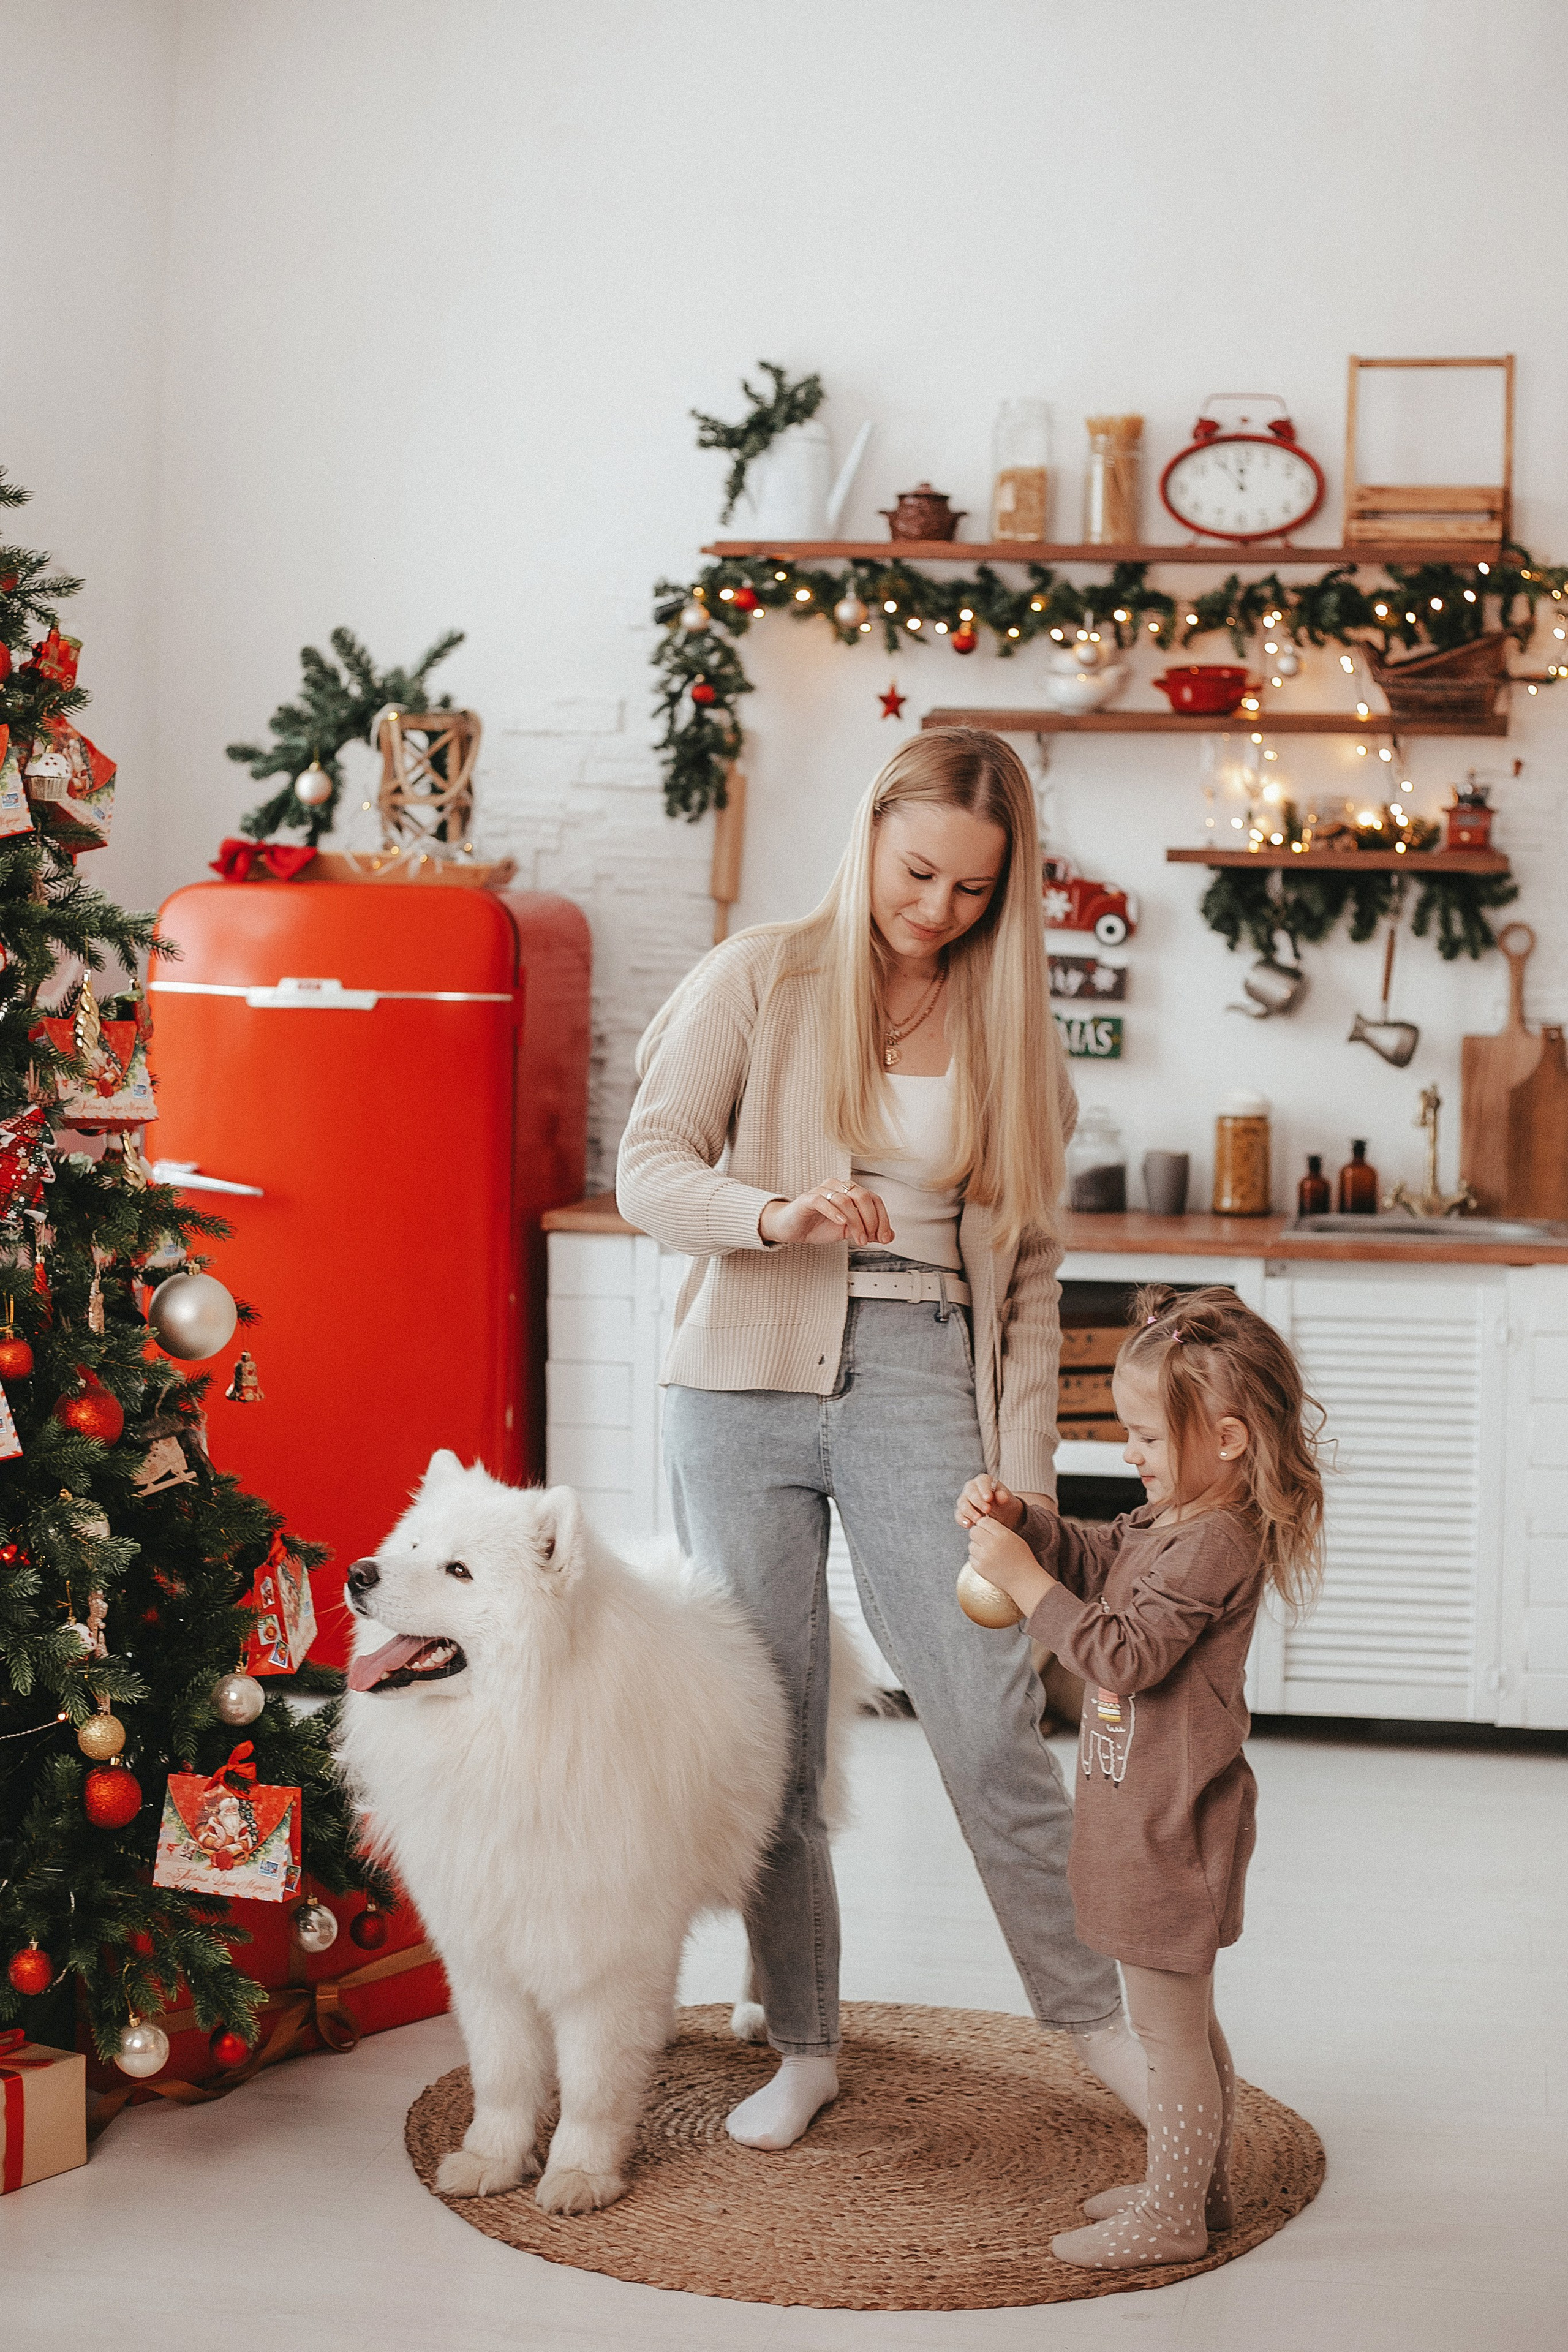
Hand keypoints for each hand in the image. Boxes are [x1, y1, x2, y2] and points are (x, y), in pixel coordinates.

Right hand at [759, 1182, 893, 1247]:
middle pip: (862, 1196)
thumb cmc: (818, 1226)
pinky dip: (835, 1212)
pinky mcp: (807, 1198)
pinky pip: (823, 1201)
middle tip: (869, 1239)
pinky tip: (841, 1223)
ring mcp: (822, 1191)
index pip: (873, 1199)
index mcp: (850, 1192)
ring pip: (845, 1200)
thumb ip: (868, 1231)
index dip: (882, 1218)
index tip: (883, 1237)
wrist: (791, 1229)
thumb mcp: (848, 1231)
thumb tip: (889, 1236)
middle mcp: (838, 1186)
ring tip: (857, 1239)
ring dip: (855, 1222)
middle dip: (870, 1220)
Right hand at [956, 1474, 1025, 1531]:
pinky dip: (962, 1520)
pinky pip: (959, 1514)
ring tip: (978, 1520)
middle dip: (978, 1502)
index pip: (982, 1482)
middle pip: (970, 1492)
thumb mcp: (1008, 1500)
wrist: (1001, 1515)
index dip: (984, 1490)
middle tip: (987, 1510)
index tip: (989, 1499)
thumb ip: (1004, 1497)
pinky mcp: (961, 1511)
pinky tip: (969, 1525)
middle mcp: (971, 1487)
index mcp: (984, 1481)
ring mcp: (965, 1499)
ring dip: (970, 1512)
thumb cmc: (1003, 1504)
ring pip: (963, 1503)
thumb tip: (1001, 1496)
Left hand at [966, 1514, 1053, 1617]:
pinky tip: (988, 1562)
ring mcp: (984, 1557)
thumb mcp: (1014, 1538)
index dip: (984, 1525)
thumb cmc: (1021, 1558)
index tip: (987, 1530)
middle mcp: (991, 1544)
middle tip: (985, 1540)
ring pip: (971, 1545)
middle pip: (974, 1531)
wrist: (1024, 1580)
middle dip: (978, 1534)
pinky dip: (977, 1559)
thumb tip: (981, 1523)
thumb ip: (998, 1530)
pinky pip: (971, 1557)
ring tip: (989, 1553)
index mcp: (1002, 1535)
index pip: (983, 1521)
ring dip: (977, 1547)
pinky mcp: (979, 1568)